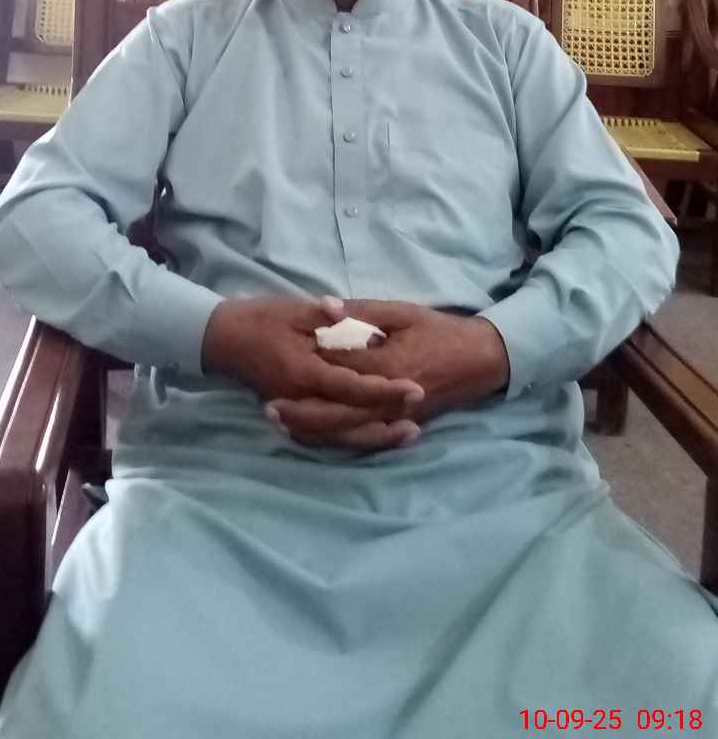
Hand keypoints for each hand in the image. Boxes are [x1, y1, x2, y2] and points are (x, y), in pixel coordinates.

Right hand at [201, 295, 424, 446]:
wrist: (222, 339)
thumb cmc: (258, 320)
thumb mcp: (290, 309)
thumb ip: (319, 312)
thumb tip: (343, 309)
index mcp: (303, 372)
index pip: (351, 388)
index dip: (385, 390)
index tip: (416, 388)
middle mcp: (301, 399)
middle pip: (350, 421)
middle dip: (387, 418)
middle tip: (421, 415)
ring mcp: (297, 411)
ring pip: (340, 435)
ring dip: (375, 436)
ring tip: (410, 434)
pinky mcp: (295, 413)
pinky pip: (328, 435)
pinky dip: (354, 437)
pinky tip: (377, 435)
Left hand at [269, 298, 509, 444]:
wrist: (480, 359)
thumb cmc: (439, 330)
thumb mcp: (402, 311)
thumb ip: (363, 311)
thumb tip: (325, 308)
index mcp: (386, 364)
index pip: (338, 370)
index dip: (306, 370)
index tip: (275, 366)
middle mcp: (387, 397)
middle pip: (336, 412)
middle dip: (301, 413)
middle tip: (267, 407)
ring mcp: (395, 416)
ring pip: (346, 430)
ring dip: (313, 430)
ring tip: (281, 425)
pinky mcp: (400, 425)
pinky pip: (363, 438)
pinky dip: (336, 439)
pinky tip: (314, 436)